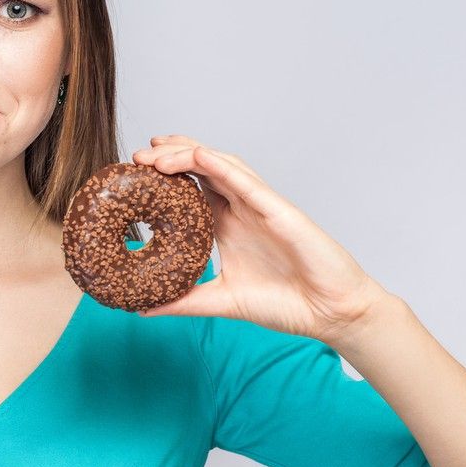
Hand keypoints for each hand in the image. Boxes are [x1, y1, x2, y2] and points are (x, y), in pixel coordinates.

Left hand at [130, 135, 390, 343]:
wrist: (330, 314)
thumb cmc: (286, 303)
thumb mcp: (222, 300)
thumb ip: (185, 301)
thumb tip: (142, 308)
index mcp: (229, 224)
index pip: (192, 188)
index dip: (165, 176)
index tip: (134, 173)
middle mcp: (243, 209)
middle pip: (203, 169)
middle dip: (171, 155)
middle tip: (138, 156)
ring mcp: (262, 207)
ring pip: (222, 166)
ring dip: (189, 154)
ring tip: (157, 152)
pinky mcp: (282, 212)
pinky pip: (249, 183)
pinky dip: (223, 167)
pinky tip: (199, 156)